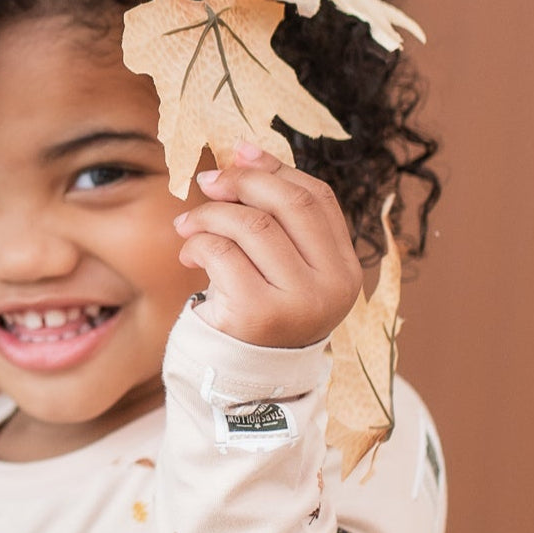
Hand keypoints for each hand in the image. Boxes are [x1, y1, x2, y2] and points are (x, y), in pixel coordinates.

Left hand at [172, 143, 362, 348]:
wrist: (241, 382)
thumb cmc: (258, 313)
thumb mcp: (280, 267)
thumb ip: (275, 218)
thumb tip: (245, 150)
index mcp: (344, 269)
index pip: (318, 198)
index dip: (276, 168)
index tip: (240, 153)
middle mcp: (332, 286)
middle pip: (289, 203)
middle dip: (242, 182)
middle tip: (208, 182)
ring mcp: (298, 302)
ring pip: (252, 225)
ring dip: (210, 215)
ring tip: (189, 225)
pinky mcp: (258, 315)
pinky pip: (222, 253)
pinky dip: (198, 243)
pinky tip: (189, 253)